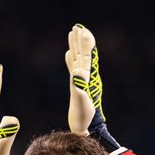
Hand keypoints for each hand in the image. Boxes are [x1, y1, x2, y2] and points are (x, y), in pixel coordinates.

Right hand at [65, 24, 119, 152]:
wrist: (84, 127)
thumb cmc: (83, 116)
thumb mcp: (81, 100)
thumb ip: (79, 86)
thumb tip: (78, 71)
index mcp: (86, 77)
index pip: (86, 56)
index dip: (85, 43)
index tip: (82, 30)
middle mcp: (84, 76)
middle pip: (82, 54)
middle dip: (80, 40)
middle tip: (77, 26)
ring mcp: (80, 80)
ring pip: (77, 58)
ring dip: (75, 47)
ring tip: (72, 34)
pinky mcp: (75, 86)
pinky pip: (72, 68)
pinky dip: (70, 60)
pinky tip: (68, 54)